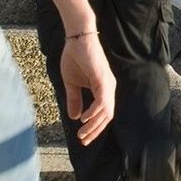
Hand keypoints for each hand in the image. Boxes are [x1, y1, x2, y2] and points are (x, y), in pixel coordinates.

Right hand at [60, 30, 115, 145]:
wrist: (76, 39)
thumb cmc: (75, 57)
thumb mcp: (71, 83)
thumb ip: (74, 99)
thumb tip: (74, 117)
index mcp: (103, 89)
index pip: (102, 114)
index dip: (94, 127)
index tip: (83, 138)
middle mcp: (108, 88)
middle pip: (107, 116)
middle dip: (95, 131)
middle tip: (83, 141)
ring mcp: (107, 84)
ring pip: (106, 112)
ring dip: (94, 125)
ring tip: (82, 134)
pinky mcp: (103, 79)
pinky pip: (102, 101)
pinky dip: (94, 112)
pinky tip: (84, 119)